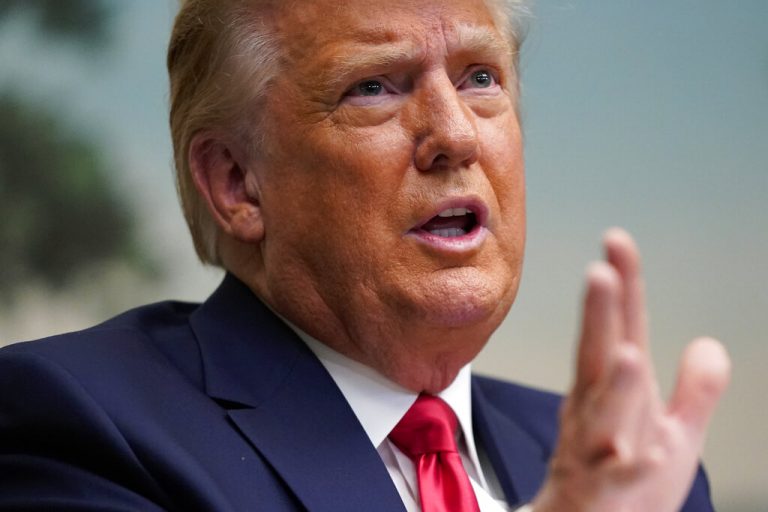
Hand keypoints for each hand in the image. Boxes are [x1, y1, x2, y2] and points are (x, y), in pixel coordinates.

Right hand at [532, 228, 729, 511]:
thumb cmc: (628, 488)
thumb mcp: (673, 431)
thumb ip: (694, 389)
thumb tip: (710, 342)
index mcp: (616, 393)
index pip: (622, 329)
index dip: (623, 287)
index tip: (617, 243)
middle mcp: (598, 412)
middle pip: (598, 357)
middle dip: (601, 316)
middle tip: (601, 272)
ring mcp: (595, 450)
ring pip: (602, 415)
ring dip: (613, 385)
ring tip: (628, 352)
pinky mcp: (598, 491)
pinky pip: (612, 476)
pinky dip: (626, 465)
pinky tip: (643, 450)